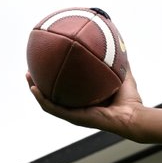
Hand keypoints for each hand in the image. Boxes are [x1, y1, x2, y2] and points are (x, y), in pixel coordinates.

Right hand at [27, 69, 143, 137]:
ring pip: (48, 102)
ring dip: (36, 89)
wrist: (133, 116)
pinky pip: (53, 108)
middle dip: (40, 82)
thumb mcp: (122, 75)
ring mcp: (74, 114)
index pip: (65, 89)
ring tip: (28, 77)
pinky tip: (35, 88)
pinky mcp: (74, 118)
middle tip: (32, 69)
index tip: (47, 64)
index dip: (55, 77)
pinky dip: (42, 98)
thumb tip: (120, 44)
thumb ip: (119, 62)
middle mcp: (77, 108)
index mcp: (85, 100)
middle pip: (52, 95)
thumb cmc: (131, 100)